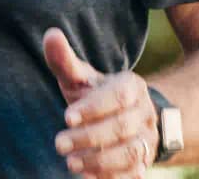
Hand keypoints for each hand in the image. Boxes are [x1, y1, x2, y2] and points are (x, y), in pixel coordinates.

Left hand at [43, 27, 155, 177]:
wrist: (125, 116)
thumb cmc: (94, 93)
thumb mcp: (81, 76)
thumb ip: (65, 60)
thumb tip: (50, 34)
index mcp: (131, 86)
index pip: (117, 97)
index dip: (94, 108)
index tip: (67, 117)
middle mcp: (144, 113)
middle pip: (122, 127)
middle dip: (90, 138)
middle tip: (58, 144)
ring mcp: (147, 139)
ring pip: (131, 153)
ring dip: (100, 161)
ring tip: (70, 164)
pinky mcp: (144, 161)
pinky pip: (134, 173)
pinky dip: (112, 177)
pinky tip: (87, 177)